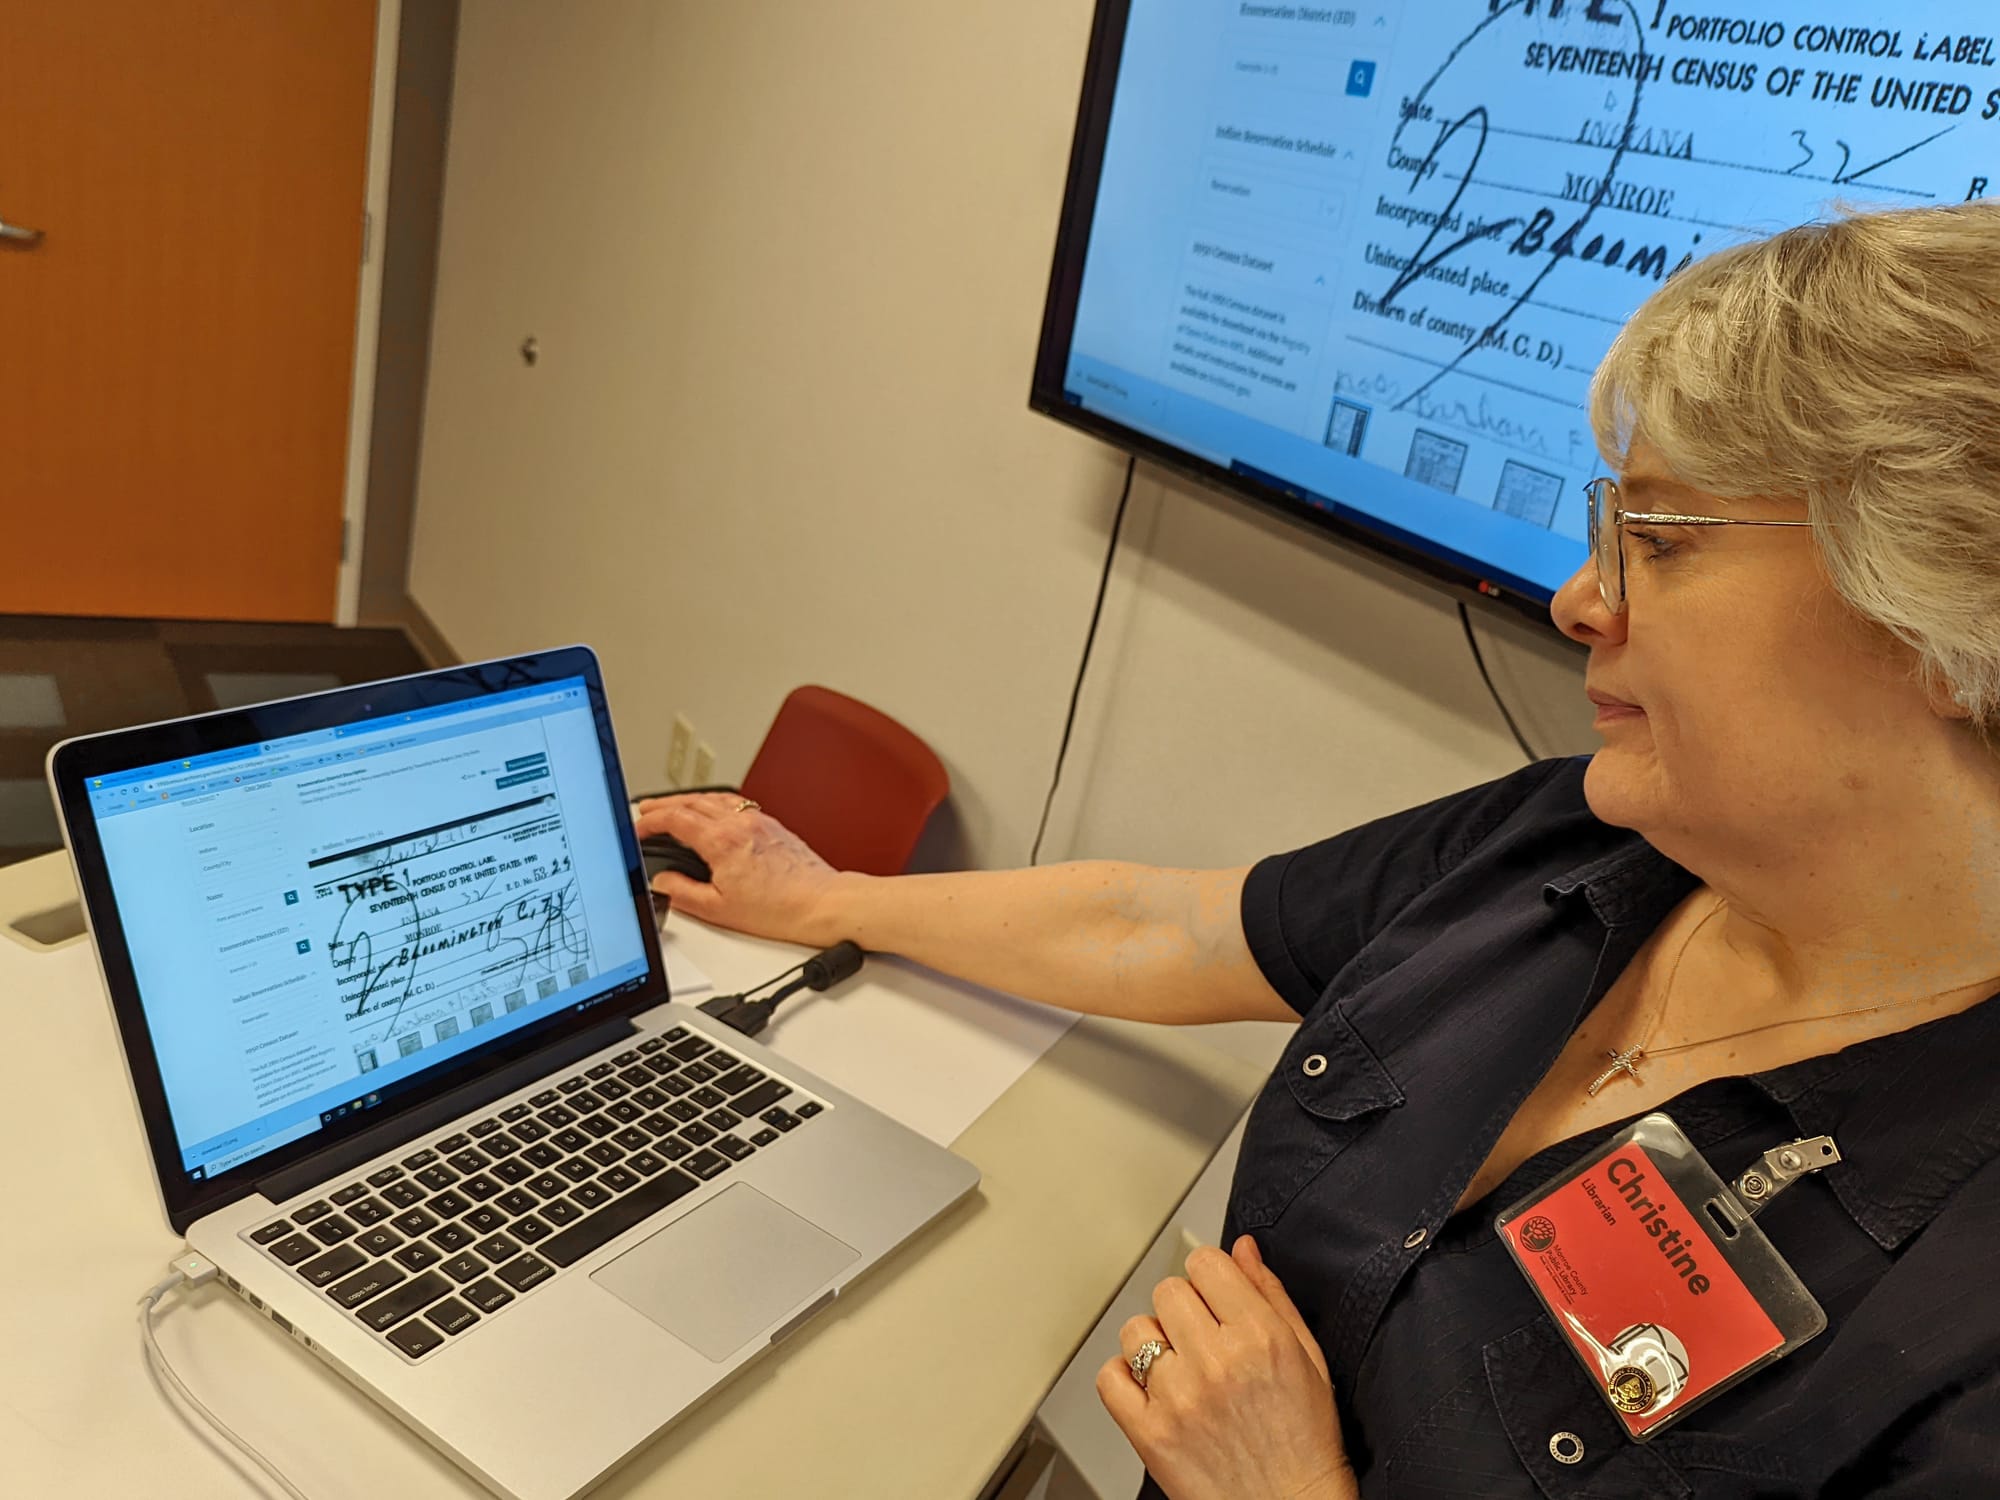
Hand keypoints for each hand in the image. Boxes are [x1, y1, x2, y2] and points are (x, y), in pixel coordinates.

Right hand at [633, 792, 848, 945]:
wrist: (821, 903)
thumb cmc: (779, 909)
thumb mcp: (718, 909)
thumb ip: (682, 893)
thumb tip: (662, 882)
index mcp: (722, 841)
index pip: (675, 819)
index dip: (650, 822)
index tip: (637, 829)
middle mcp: (740, 823)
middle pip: (691, 801)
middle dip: (663, 805)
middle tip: (645, 811)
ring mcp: (758, 821)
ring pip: (714, 798)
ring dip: (688, 800)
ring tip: (673, 808)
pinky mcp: (772, 825)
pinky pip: (735, 803)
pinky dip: (714, 803)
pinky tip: (712, 812)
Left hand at [1097, 1235, 1356, 1499]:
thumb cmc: (1304, 1441)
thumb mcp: (1308, 1358)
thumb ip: (1271, 1294)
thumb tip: (1242, 1248)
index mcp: (1259, 1336)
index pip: (1205, 1263)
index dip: (1210, 1279)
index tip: (1215, 1298)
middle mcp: (1216, 1362)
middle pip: (1168, 1291)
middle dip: (1185, 1310)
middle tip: (1204, 1341)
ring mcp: (1179, 1398)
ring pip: (1136, 1330)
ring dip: (1155, 1344)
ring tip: (1182, 1371)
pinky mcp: (1150, 1434)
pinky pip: (1110, 1378)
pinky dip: (1125, 1380)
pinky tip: (1153, 1392)